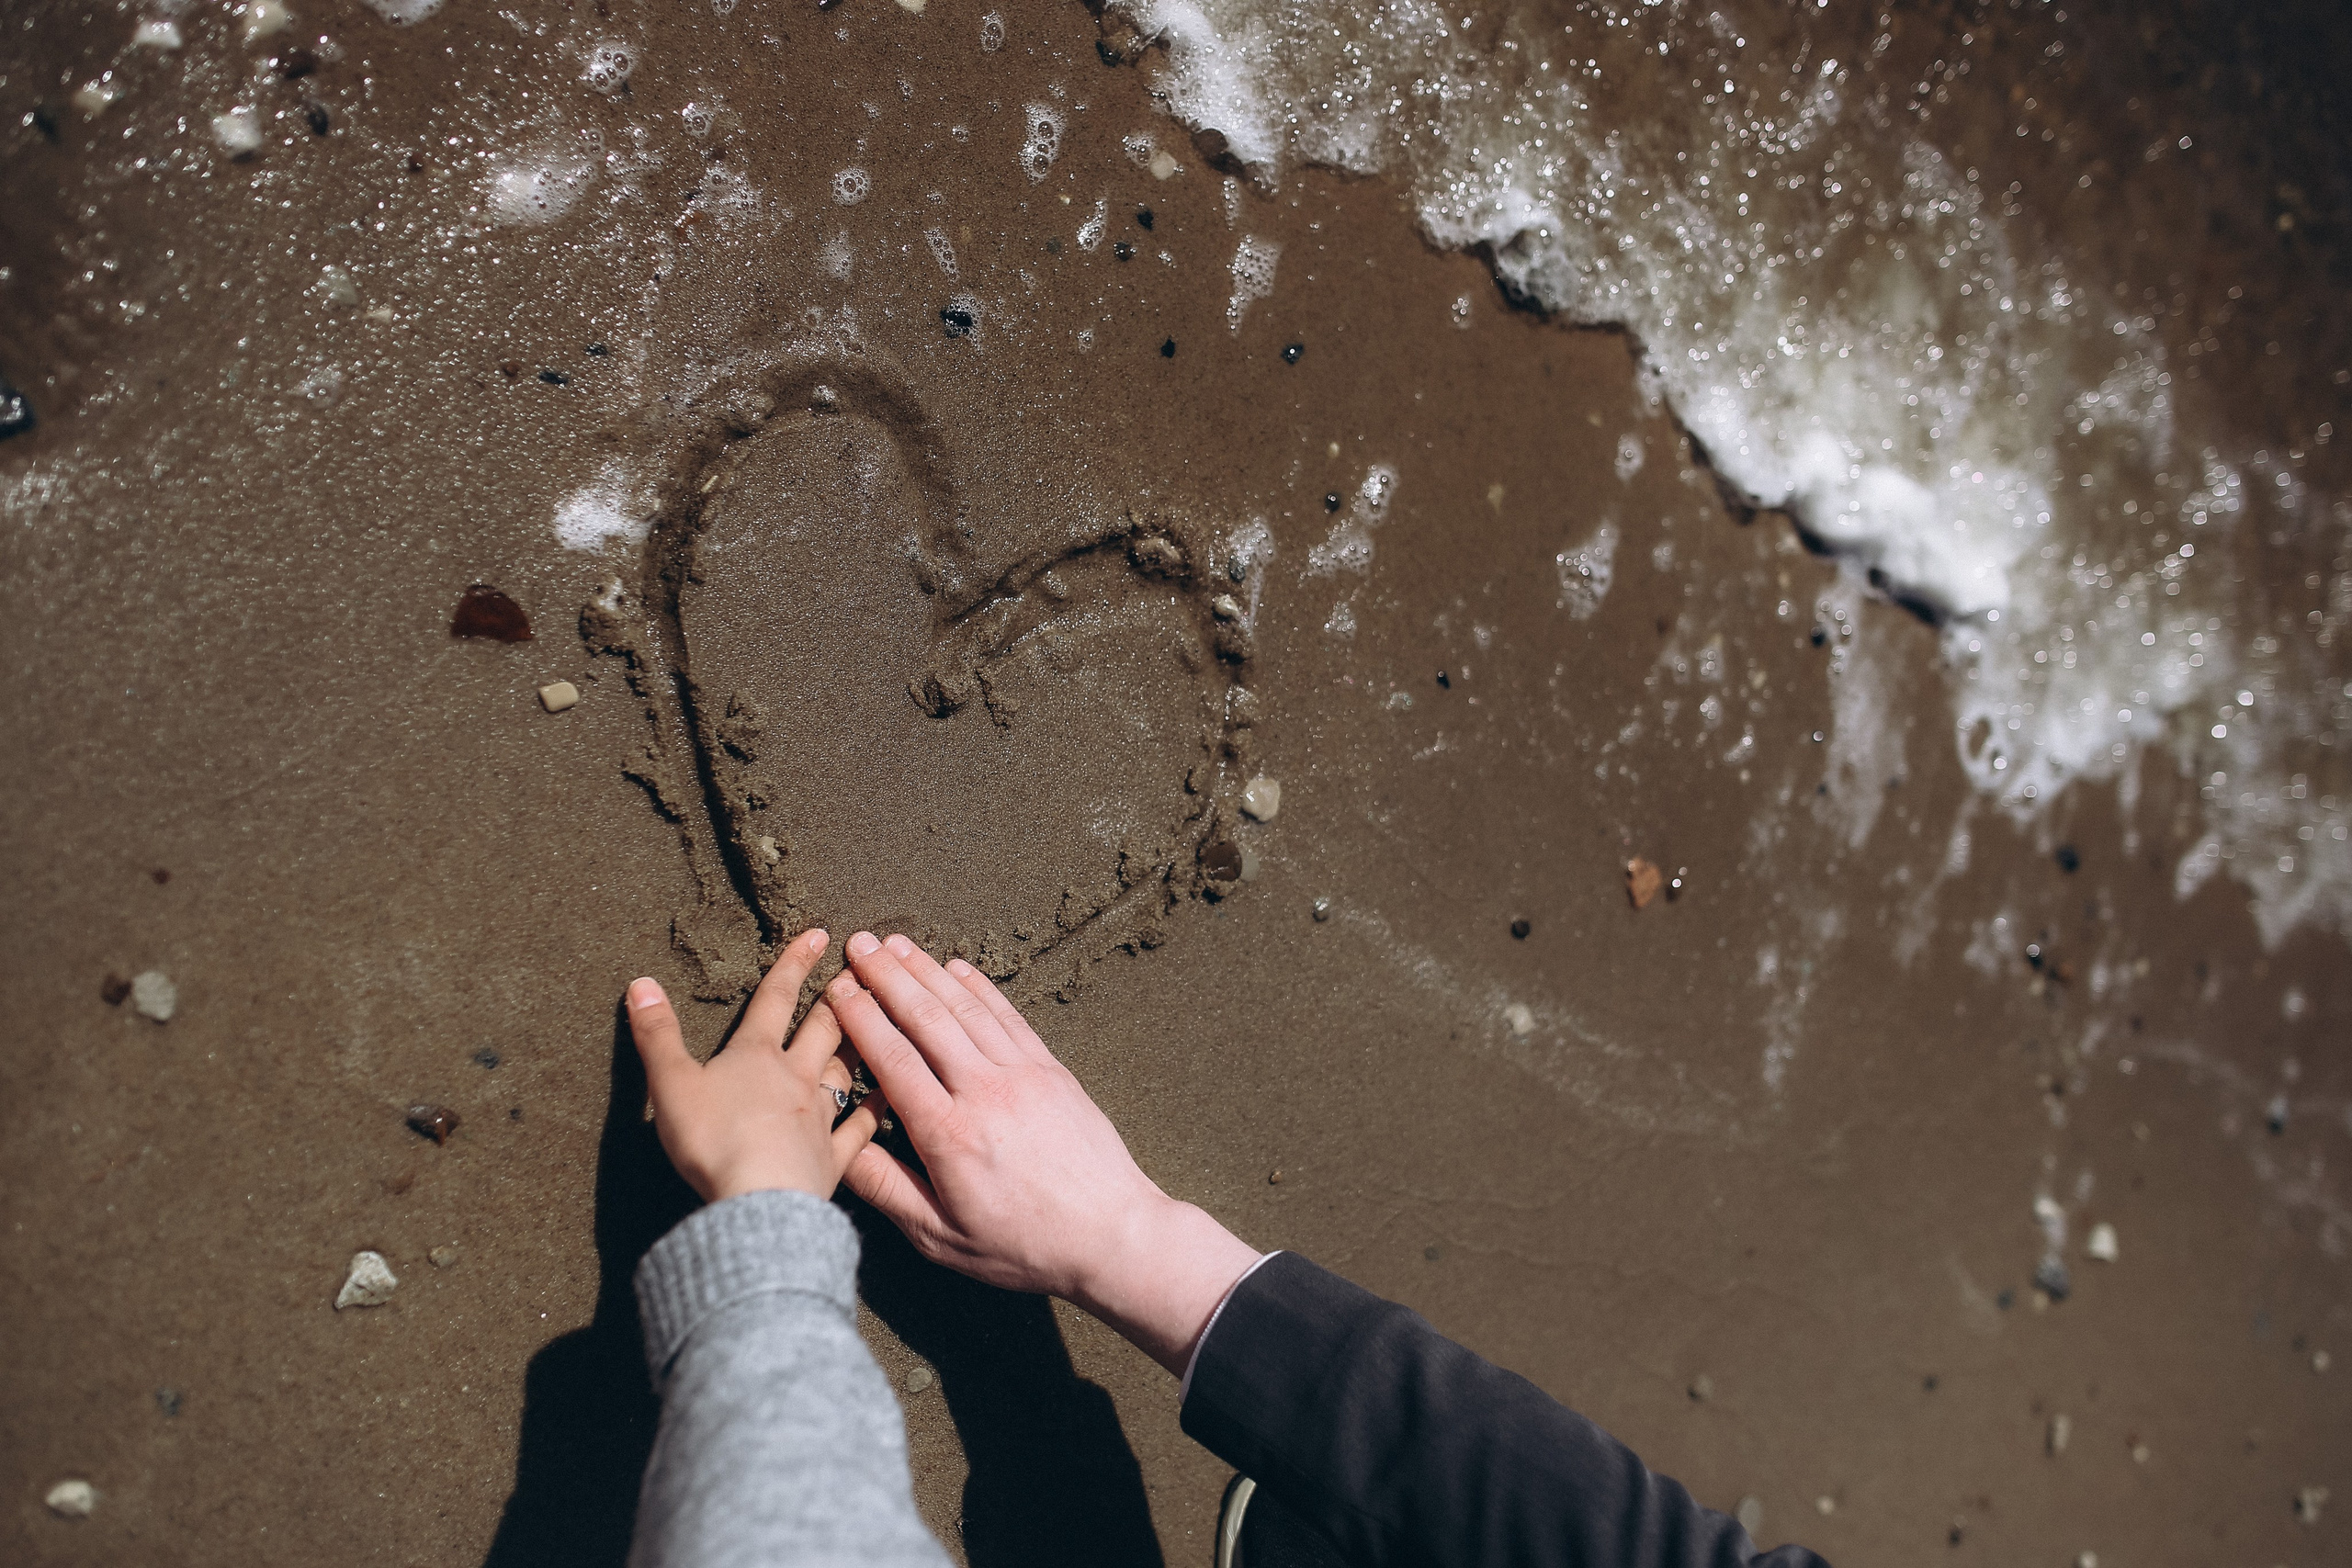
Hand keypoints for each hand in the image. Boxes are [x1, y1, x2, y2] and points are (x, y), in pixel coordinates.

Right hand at [627, 930, 880, 1203]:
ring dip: (863, 1041)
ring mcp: (819, 1117)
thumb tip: (641, 983)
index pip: (776, 999)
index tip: (820, 935)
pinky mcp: (833, 1159)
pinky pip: (862, 1128)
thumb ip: (657, 1035)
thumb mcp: (670, 1084)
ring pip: (846, 1069)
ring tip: (882, 1019)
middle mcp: (795, 1078)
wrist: (759, 1201)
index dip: (794, 964)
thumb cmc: (713, 1141)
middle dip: (841, 997)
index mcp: (755, 1056)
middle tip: (863, 971)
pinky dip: (877, 1109)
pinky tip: (891, 1095)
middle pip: (823, 1028)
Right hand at [826, 932, 1261, 1375]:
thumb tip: (838, 1150)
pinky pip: (1009, 1018)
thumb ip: (887, 1190)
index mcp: (949, 1134)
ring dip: (928, 971)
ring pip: (967, 1009)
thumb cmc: (1024, 1245)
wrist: (1112, 1235)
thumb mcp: (942, 1237)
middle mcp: (985, 1092)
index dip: (860, 1017)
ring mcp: (1023, 1075)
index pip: (893, 1059)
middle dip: (887, 977)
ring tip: (896, 944)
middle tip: (857, 943)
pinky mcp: (1052, 1071)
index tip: (835, 986)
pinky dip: (980, 989)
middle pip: (926, 1019)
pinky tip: (957, 968)